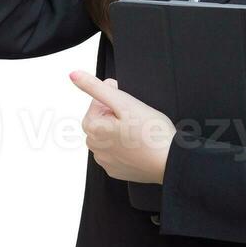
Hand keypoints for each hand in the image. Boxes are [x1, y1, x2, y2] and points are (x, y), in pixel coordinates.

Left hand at [70, 70, 173, 184]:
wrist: (171, 162)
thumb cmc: (151, 132)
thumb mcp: (123, 102)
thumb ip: (96, 87)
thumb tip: (74, 75)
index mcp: (93, 129)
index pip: (97, 103)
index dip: (115, 99)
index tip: (130, 104)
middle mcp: (95, 148)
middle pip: (102, 120)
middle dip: (116, 115)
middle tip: (137, 118)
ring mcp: (106, 162)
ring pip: (109, 136)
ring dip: (120, 131)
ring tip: (140, 132)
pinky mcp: (117, 171)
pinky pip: (116, 153)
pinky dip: (125, 147)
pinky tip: (139, 145)